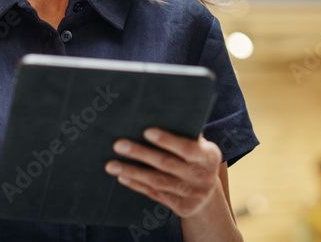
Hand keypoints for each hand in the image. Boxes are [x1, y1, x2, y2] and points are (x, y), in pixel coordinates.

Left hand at [104, 127, 223, 217]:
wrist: (208, 194)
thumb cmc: (196, 158)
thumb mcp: (199, 146)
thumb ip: (185, 133)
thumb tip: (159, 113)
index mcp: (209, 156)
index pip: (188, 147)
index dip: (167, 140)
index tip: (146, 131)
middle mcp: (202, 176)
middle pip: (167, 164)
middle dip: (141, 153)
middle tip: (118, 144)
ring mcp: (193, 194)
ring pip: (157, 181)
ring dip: (132, 172)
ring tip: (111, 164)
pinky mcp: (182, 208)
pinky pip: (155, 194)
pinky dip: (137, 185)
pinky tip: (122, 177)